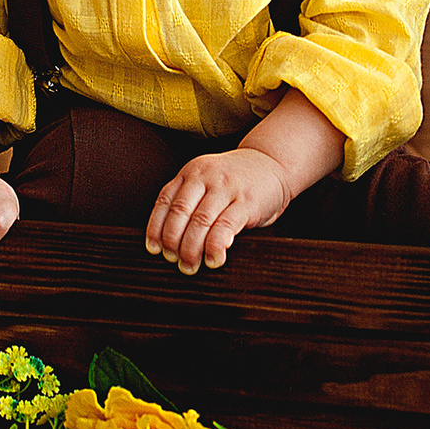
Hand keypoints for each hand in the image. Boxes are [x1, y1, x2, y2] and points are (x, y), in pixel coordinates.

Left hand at [145, 146, 294, 273]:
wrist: (274, 162)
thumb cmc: (238, 180)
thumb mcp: (208, 181)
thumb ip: (191, 201)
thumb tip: (171, 242)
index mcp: (191, 172)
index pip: (165, 202)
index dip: (156, 228)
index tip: (154, 249)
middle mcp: (206, 177)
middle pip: (180, 213)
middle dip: (173, 243)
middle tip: (175, 261)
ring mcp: (226, 187)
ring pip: (200, 222)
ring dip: (192, 249)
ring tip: (191, 266)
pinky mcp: (246, 201)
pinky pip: (225, 227)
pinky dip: (215, 247)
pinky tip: (214, 259)